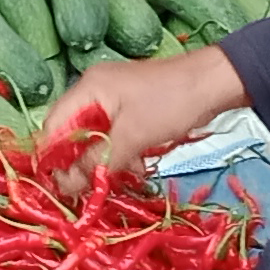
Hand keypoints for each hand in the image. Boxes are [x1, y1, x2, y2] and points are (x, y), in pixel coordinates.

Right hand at [38, 47, 248, 192]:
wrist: (216, 83)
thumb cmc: (172, 103)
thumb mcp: (132, 137)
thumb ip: (97, 162)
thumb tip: (66, 187)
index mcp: (88, 89)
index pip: (53, 127)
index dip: (53, 158)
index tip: (60, 186)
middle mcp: (94, 90)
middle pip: (72, 134)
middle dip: (80, 162)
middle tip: (91, 186)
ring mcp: (113, 98)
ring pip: (94, 137)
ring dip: (103, 160)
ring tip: (120, 175)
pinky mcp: (131, 107)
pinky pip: (114, 135)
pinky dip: (120, 152)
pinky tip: (135, 166)